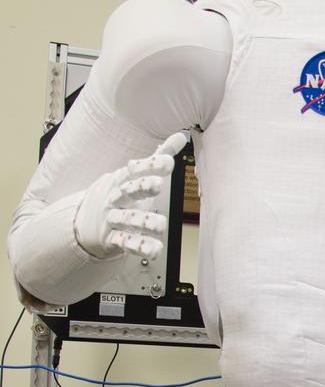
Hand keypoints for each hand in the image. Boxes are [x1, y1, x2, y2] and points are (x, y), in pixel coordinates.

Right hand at [74, 132, 187, 257]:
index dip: (151, 165)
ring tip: (161, 225)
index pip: (136, 170)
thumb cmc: (118, 195)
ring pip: (128, 219)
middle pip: (128, 190)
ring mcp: (113, 218)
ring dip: (144, 222)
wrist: (84, 221)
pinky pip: (127, 243)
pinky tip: (154, 250)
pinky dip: (140, 246)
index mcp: (123, 179)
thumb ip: (157, 158)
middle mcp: (116, 197)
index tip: (167, 162)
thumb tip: (179, 136)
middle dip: (142, 187)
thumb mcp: (135, 175)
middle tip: (157, 185)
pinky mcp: (112, 239)